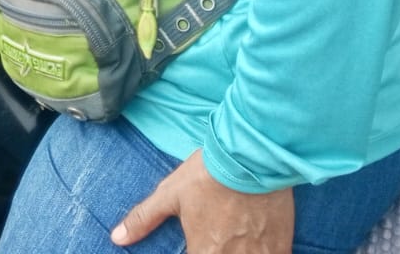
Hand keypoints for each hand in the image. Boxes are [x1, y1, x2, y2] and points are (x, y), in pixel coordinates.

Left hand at [112, 150, 292, 253]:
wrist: (252, 155)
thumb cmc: (208, 173)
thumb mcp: (170, 193)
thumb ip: (145, 219)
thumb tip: (117, 238)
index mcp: (204, 252)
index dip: (194, 253)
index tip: (197, 245)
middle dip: (214, 251)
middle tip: (217, 238)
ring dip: (238, 252)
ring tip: (234, 241)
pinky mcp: (282, 247)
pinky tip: (256, 245)